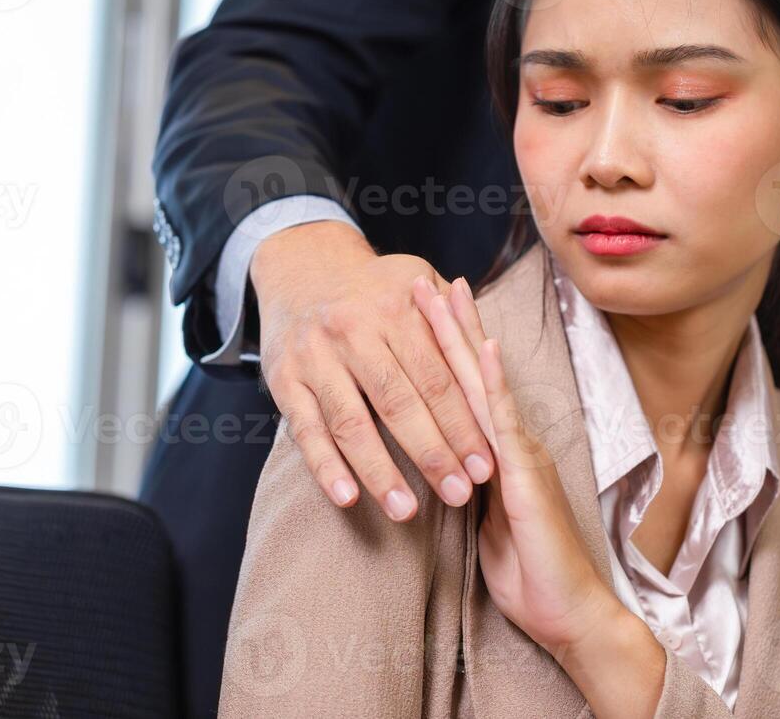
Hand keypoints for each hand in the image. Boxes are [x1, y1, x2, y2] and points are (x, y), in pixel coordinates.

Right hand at [251, 220, 494, 518]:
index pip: (438, 377)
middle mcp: (354, 331)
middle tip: (460, 494)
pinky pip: (306, 430)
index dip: (463, 424)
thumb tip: (495, 359)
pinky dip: (326, 467)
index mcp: (396, 310)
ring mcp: (315, 356)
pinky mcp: (283, 380)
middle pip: (399, 403)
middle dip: (433, 453)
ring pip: (352, 422)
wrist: (302, 268)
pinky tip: (348, 498)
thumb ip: (454, 320)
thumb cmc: (375, 288)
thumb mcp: (417, 282)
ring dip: (380, 471)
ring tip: (407, 511)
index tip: (487, 465)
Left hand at [412, 279, 622, 657]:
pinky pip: (504, 420)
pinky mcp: (525, 474)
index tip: (429, 308)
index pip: (468, 391)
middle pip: (473, 373)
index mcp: (501, 454)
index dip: (449, 349)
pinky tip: (482, 347)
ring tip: (444, 291)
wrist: (570, 612)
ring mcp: (521, 454)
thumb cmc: (530, 576)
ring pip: (484, 384)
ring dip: (463, 336)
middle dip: (450, 325)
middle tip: (427, 279)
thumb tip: (445, 469)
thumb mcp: (485, 525)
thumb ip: (470, 490)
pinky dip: (492, 381)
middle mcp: (514, 443)